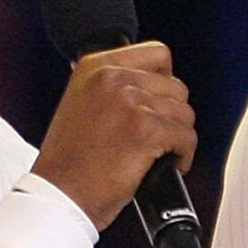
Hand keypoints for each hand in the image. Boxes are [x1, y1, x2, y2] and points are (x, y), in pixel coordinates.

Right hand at [29, 42, 195, 230]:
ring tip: (161, 152)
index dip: (166, 80)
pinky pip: (186, 137)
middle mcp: (112, 77)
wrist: (60, 194)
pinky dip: (183, 155)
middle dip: (172, 115)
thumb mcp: (81, 102)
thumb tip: (149, 85)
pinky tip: (168, 165)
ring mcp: (130, 102)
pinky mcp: (145, 130)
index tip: (160, 100)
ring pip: (184, 113)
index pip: (157, 53)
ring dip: (178, 136)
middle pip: (176, 86)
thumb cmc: (68, 161)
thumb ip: (112, 86)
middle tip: (159, 135)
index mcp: (95, 66)